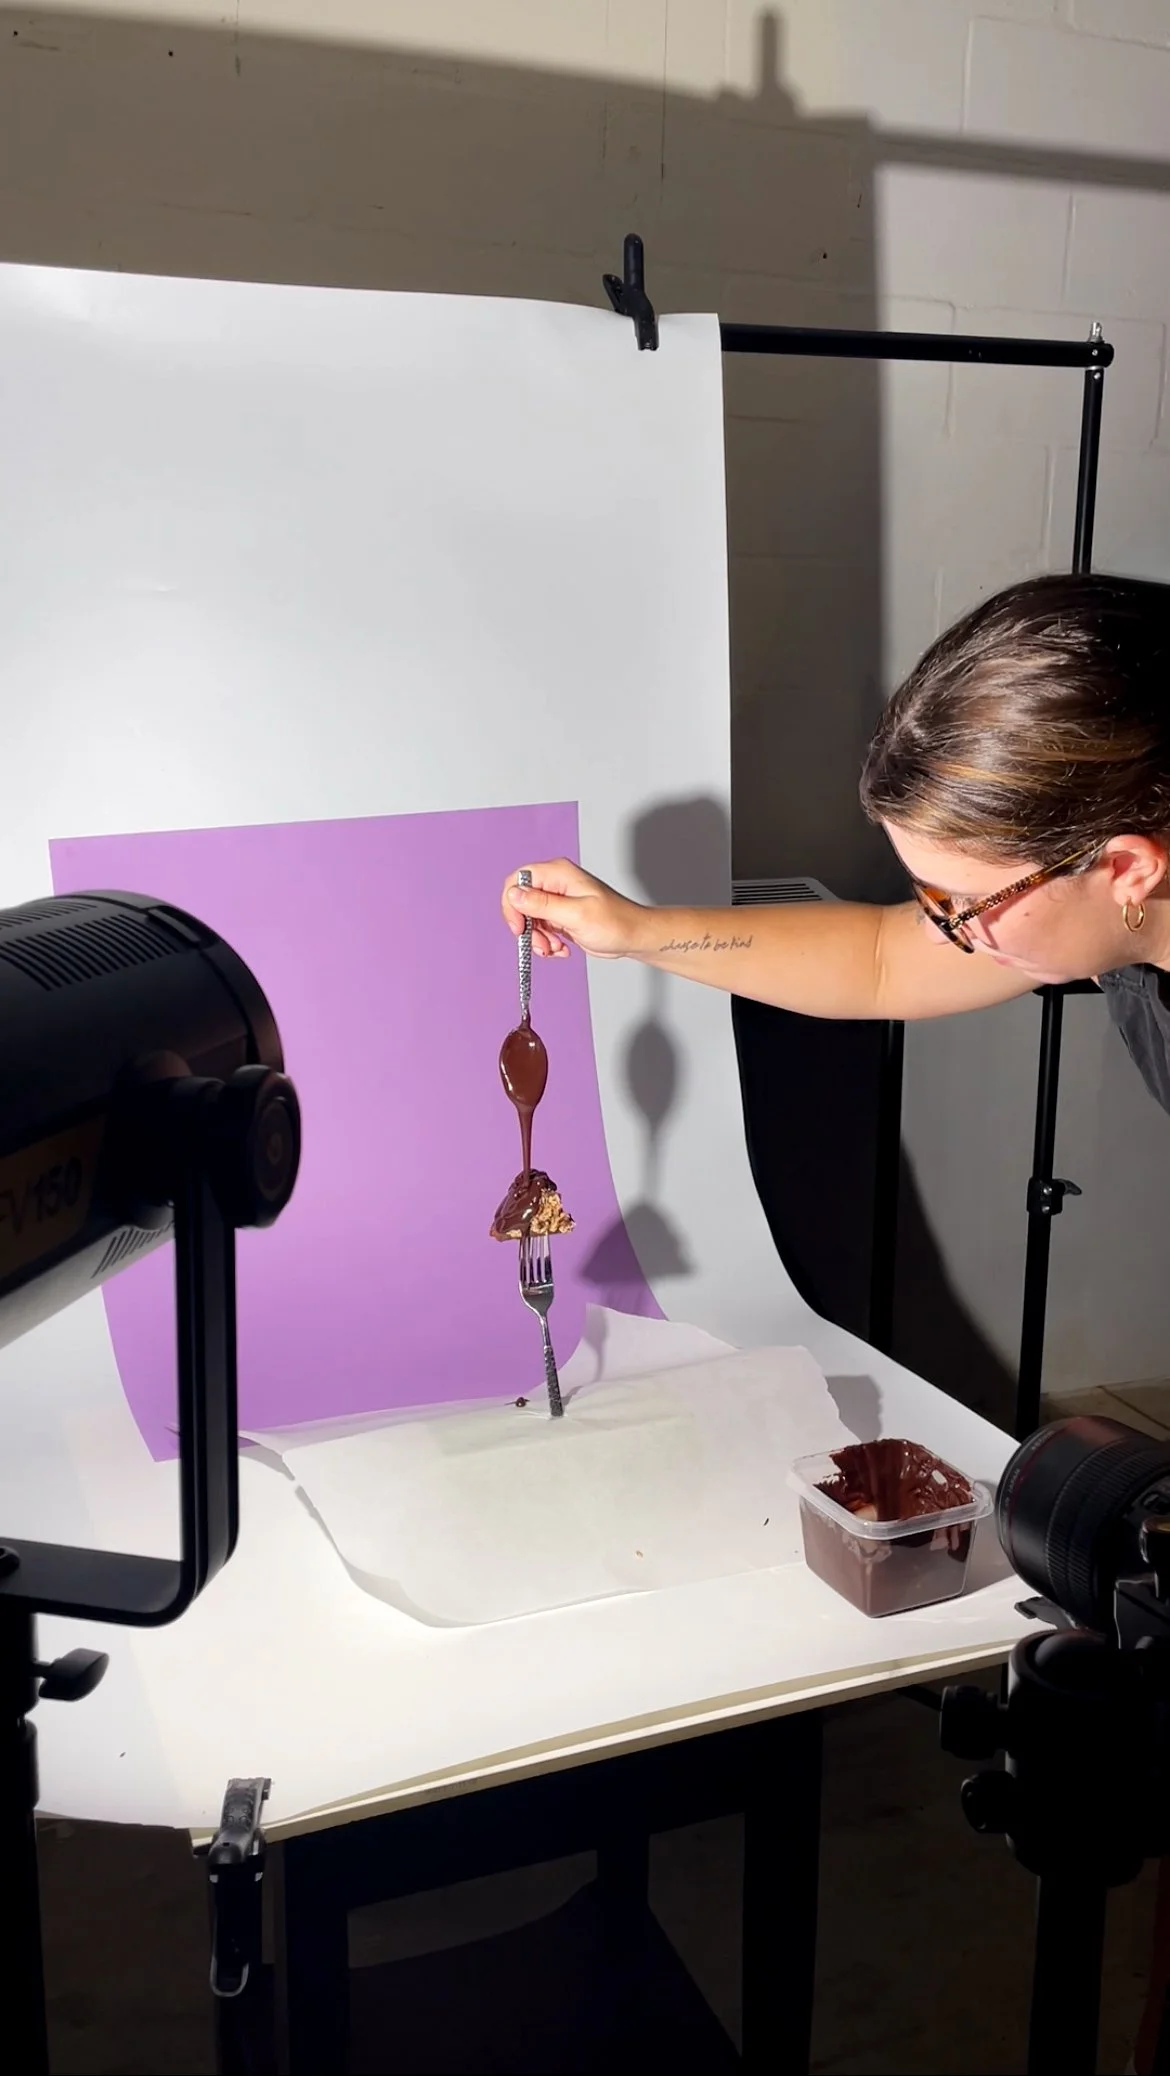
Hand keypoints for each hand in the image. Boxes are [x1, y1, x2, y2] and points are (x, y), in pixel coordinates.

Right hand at [501, 858, 645, 959]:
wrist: (633, 937)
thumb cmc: (615, 922)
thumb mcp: (576, 914)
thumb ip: (542, 904)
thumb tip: (514, 894)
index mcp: (558, 873)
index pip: (518, 880)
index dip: (512, 904)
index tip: (519, 927)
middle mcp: (555, 884)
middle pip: (520, 902)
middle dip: (527, 928)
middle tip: (541, 944)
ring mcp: (557, 900)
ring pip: (529, 919)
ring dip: (538, 939)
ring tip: (555, 948)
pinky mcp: (560, 916)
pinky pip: (541, 929)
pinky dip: (546, 943)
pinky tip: (561, 948)